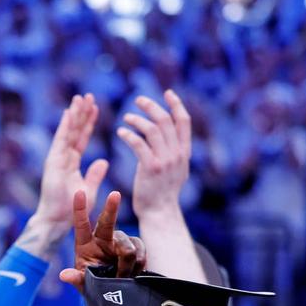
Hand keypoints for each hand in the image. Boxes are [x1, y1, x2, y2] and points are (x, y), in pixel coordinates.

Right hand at [34, 94, 108, 228]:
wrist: (58, 220)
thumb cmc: (72, 209)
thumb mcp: (89, 188)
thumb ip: (95, 174)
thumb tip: (104, 160)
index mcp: (71, 162)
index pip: (81, 138)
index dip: (88, 123)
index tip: (95, 108)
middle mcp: (63, 157)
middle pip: (74, 131)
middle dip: (81, 113)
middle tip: (88, 96)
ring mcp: (57, 159)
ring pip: (67, 132)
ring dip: (74, 114)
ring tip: (80, 98)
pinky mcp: (53, 162)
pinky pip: (60, 141)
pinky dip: (65, 126)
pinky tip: (69, 112)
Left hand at [59, 190, 145, 291]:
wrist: (114, 294)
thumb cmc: (94, 285)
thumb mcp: (83, 284)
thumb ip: (76, 278)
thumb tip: (64, 275)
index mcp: (85, 245)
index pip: (81, 225)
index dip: (79, 209)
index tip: (79, 192)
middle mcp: (102, 239)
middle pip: (107, 221)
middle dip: (111, 208)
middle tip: (114, 194)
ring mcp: (120, 242)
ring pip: (128, 245)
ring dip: (127, 263)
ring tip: (122, 277)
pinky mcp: (136, 247)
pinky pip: (141, 250)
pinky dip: (139, 264)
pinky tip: (133, 273)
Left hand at [117, 90, 190, 219]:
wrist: (159, 212)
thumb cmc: (162, 192)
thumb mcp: (177, 170)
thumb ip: (175, 152)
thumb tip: (172, 138)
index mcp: (185, 152)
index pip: (184, 122)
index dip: (176, 105)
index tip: (167, 93)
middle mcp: (177, 154)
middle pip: (166, 121)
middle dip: (152, 106)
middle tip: (138, 100)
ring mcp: (165, 161)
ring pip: (153, 130)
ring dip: (138, 120)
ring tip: (126, 117)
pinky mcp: (150, 168)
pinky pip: (139, 145)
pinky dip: (129, 135)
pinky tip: (121, 132)